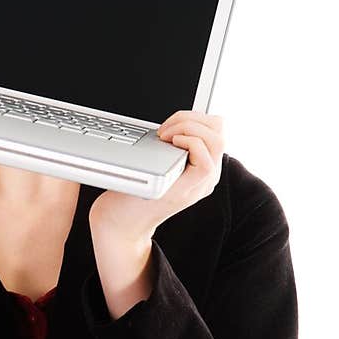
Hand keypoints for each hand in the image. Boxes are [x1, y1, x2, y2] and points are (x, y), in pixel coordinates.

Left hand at [87, 112, 224, 316]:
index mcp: (201, 165)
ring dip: (188, 127)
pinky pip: (206, 159)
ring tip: (165, 135)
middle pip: (219, 129)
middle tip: (164, 129)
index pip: (215, 127)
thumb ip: (169, 145)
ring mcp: (200, 184)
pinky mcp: (189, 191)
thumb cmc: (130, 191)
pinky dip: (188, 141)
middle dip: (190, 117)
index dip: (194, 115)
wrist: (119, 222)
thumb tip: (174, 119)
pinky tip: (169, 144)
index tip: (168, 121)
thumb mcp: (155, 160)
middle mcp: (207, 175)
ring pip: (217, 139)